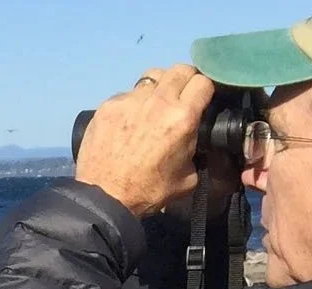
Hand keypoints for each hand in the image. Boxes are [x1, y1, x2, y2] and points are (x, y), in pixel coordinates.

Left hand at [75, 64, 216, 217]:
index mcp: (182, 118)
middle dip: (186, 79)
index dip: (206, 88)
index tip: (202, 98)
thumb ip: (197, 147)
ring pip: (152, 77)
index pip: (203, 81)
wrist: (105, 197)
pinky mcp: (108, 105)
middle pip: (179, 69)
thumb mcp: (189, 175)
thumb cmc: (150, 190)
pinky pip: (128, 93)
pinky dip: (134, 101)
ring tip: (156, 104)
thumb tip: (195, 135)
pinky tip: (131, 119)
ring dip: (159, 86)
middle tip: (183, 95)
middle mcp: (157, 102)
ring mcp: (130, 101)